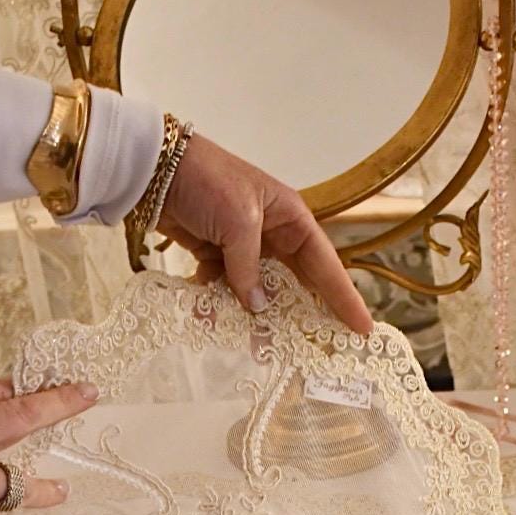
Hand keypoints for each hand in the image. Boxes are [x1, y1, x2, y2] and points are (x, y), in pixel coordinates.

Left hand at [157, 133, 373, 334]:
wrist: (153, 168)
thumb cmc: (207, 181)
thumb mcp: (238, 221)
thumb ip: (248, 268)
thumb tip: (257, 308)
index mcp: (289, 217)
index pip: (325, 263)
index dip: (344, 296)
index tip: (362, 326)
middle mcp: (271, 233)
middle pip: (296, 281)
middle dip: (305, 312)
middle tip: (322, 346)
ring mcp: (242, 246)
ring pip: (258, 290)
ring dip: (256, 315)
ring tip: (263, 345)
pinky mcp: (214, 255)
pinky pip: (224, 288)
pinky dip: (218, 303)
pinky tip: (212, 320)